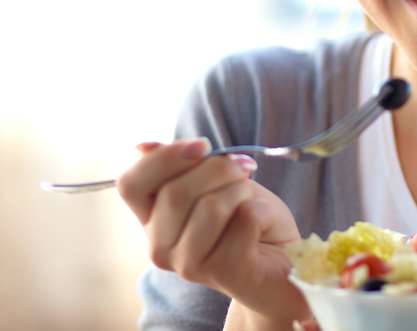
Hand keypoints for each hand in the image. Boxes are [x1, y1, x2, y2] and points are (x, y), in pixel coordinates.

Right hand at [118, 138, 310, 326]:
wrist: (285, 262)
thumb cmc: (248, 219)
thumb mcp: (218, 183)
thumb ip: (185, 167)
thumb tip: (143, 145)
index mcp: (152, 220)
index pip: (131, 184)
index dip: (164, 158)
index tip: (203, 145)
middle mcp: (160, 247)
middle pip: (175, 192)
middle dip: (218, 167)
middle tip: (245, 166)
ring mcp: (188, 265)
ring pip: (211, 206)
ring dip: (242, 191)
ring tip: (252, 202)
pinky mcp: (223, 272)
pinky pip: (245, 219)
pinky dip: (264, 210)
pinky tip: (265, 226)